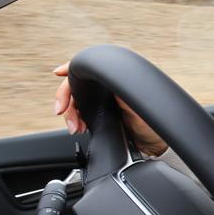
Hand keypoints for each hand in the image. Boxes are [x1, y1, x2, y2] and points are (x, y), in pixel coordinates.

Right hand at [52, 62, 167, 154]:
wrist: (154, 147)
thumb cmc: (153, 124)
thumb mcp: (139, 107)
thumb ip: (124, 96)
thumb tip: (109, 88)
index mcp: (116, 82)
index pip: (90, 69)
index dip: (72, 68)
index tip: (59, 72)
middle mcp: (107, 90)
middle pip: (77, 87)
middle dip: (66, 99)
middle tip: (62, 112)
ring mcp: (102, 103)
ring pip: (76, 102)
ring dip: (70, 114)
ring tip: (75, 127)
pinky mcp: (100, 117)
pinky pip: (81, 115)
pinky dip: (76, 121)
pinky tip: (79, 128)